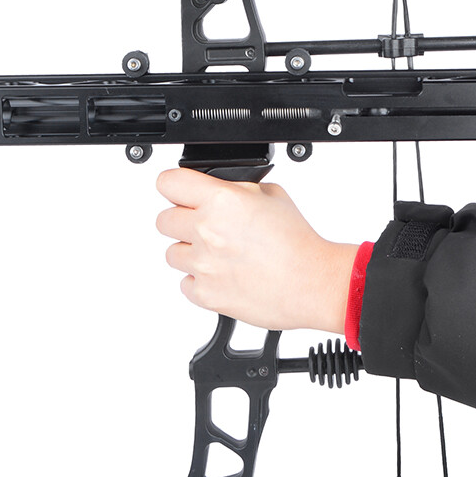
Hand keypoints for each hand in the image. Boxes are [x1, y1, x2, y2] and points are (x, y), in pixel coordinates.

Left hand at [156, 169, 357, 331]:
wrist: (312, 282)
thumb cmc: (298, 242)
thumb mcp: (272, 195)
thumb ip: (237, 190)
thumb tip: (220, 190)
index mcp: (222, 200)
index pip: (169, 182)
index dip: (176, 185)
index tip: (180, 191)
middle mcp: (206, 230)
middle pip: (163, 219)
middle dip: (183, 220)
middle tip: (206, 226)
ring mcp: (202, 264)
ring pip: (172, 253)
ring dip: (191, 251)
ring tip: (220, 254)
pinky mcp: (204, 294)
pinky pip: (185, 283)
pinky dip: (200, 279)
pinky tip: (224, 274)